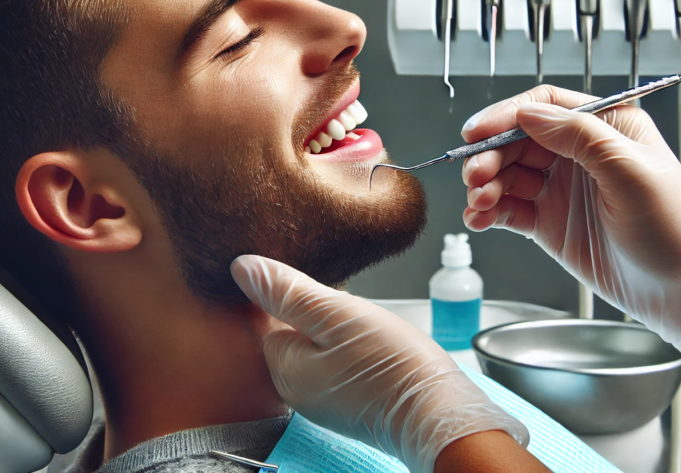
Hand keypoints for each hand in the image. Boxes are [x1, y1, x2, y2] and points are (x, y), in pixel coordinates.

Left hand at [230, 255, 528, 472]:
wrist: (439, 413)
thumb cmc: (392, 365)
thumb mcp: (336, 314)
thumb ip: (287, 292)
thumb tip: (241, 268)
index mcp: (283, 367)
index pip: (269, 316)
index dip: (297, 296)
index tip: (326, 293)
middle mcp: (295, 390)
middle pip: (292, 332)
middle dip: (318, 314)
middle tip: (352, 313)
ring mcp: (322, 400)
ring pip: (317, 346)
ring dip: (337, 331)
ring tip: (367, 329)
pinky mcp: (347, 403)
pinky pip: (336, 363)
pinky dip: (352, 350)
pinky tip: (374, 347)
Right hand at [460, 85, 680, 385]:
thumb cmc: (675, 227)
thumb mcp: (631, 170)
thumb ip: (579, 135)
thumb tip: (527, 113)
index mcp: (605, 127)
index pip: (545, 106)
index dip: (506, 115)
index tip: (478, 132)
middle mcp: (579, 153)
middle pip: (517, 140)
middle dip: (490, 155)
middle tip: (475, 176)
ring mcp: (562, 188)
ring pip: (507, 174)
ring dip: (486, 185)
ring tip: (480, 204)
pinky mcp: (549, 222)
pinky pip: (508, 209)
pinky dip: (488, 212)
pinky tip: (480, 220)